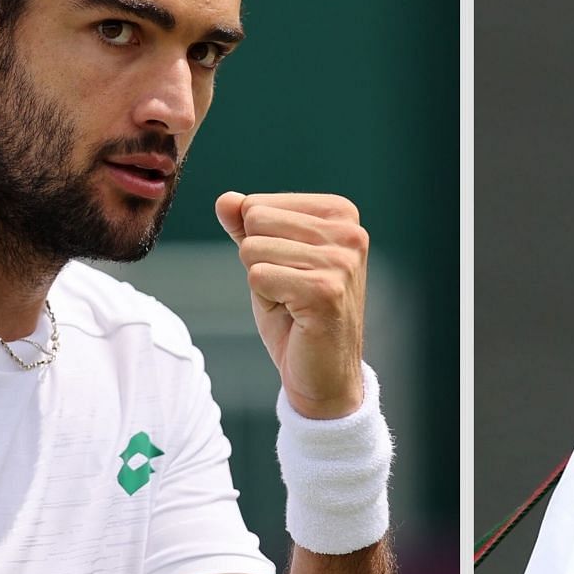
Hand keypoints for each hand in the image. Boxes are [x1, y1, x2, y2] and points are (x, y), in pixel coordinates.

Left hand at [216, 192, 367, 418]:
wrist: (323, 374)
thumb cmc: (296, 315)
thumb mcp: (268, 260)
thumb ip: (247, 226)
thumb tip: (225, 200)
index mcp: (340, 213)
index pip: (259, 204)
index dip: (259, 242)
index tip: (291, 271)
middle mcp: (348, 231)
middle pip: (256, 221)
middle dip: (258, 260)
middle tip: (288, 289)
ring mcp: (340, 260)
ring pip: (253, 249)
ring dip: (262, 282)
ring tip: (292, 302)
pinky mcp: (325, 289)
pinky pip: (258, 276)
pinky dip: (265, 300)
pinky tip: (294, 315)